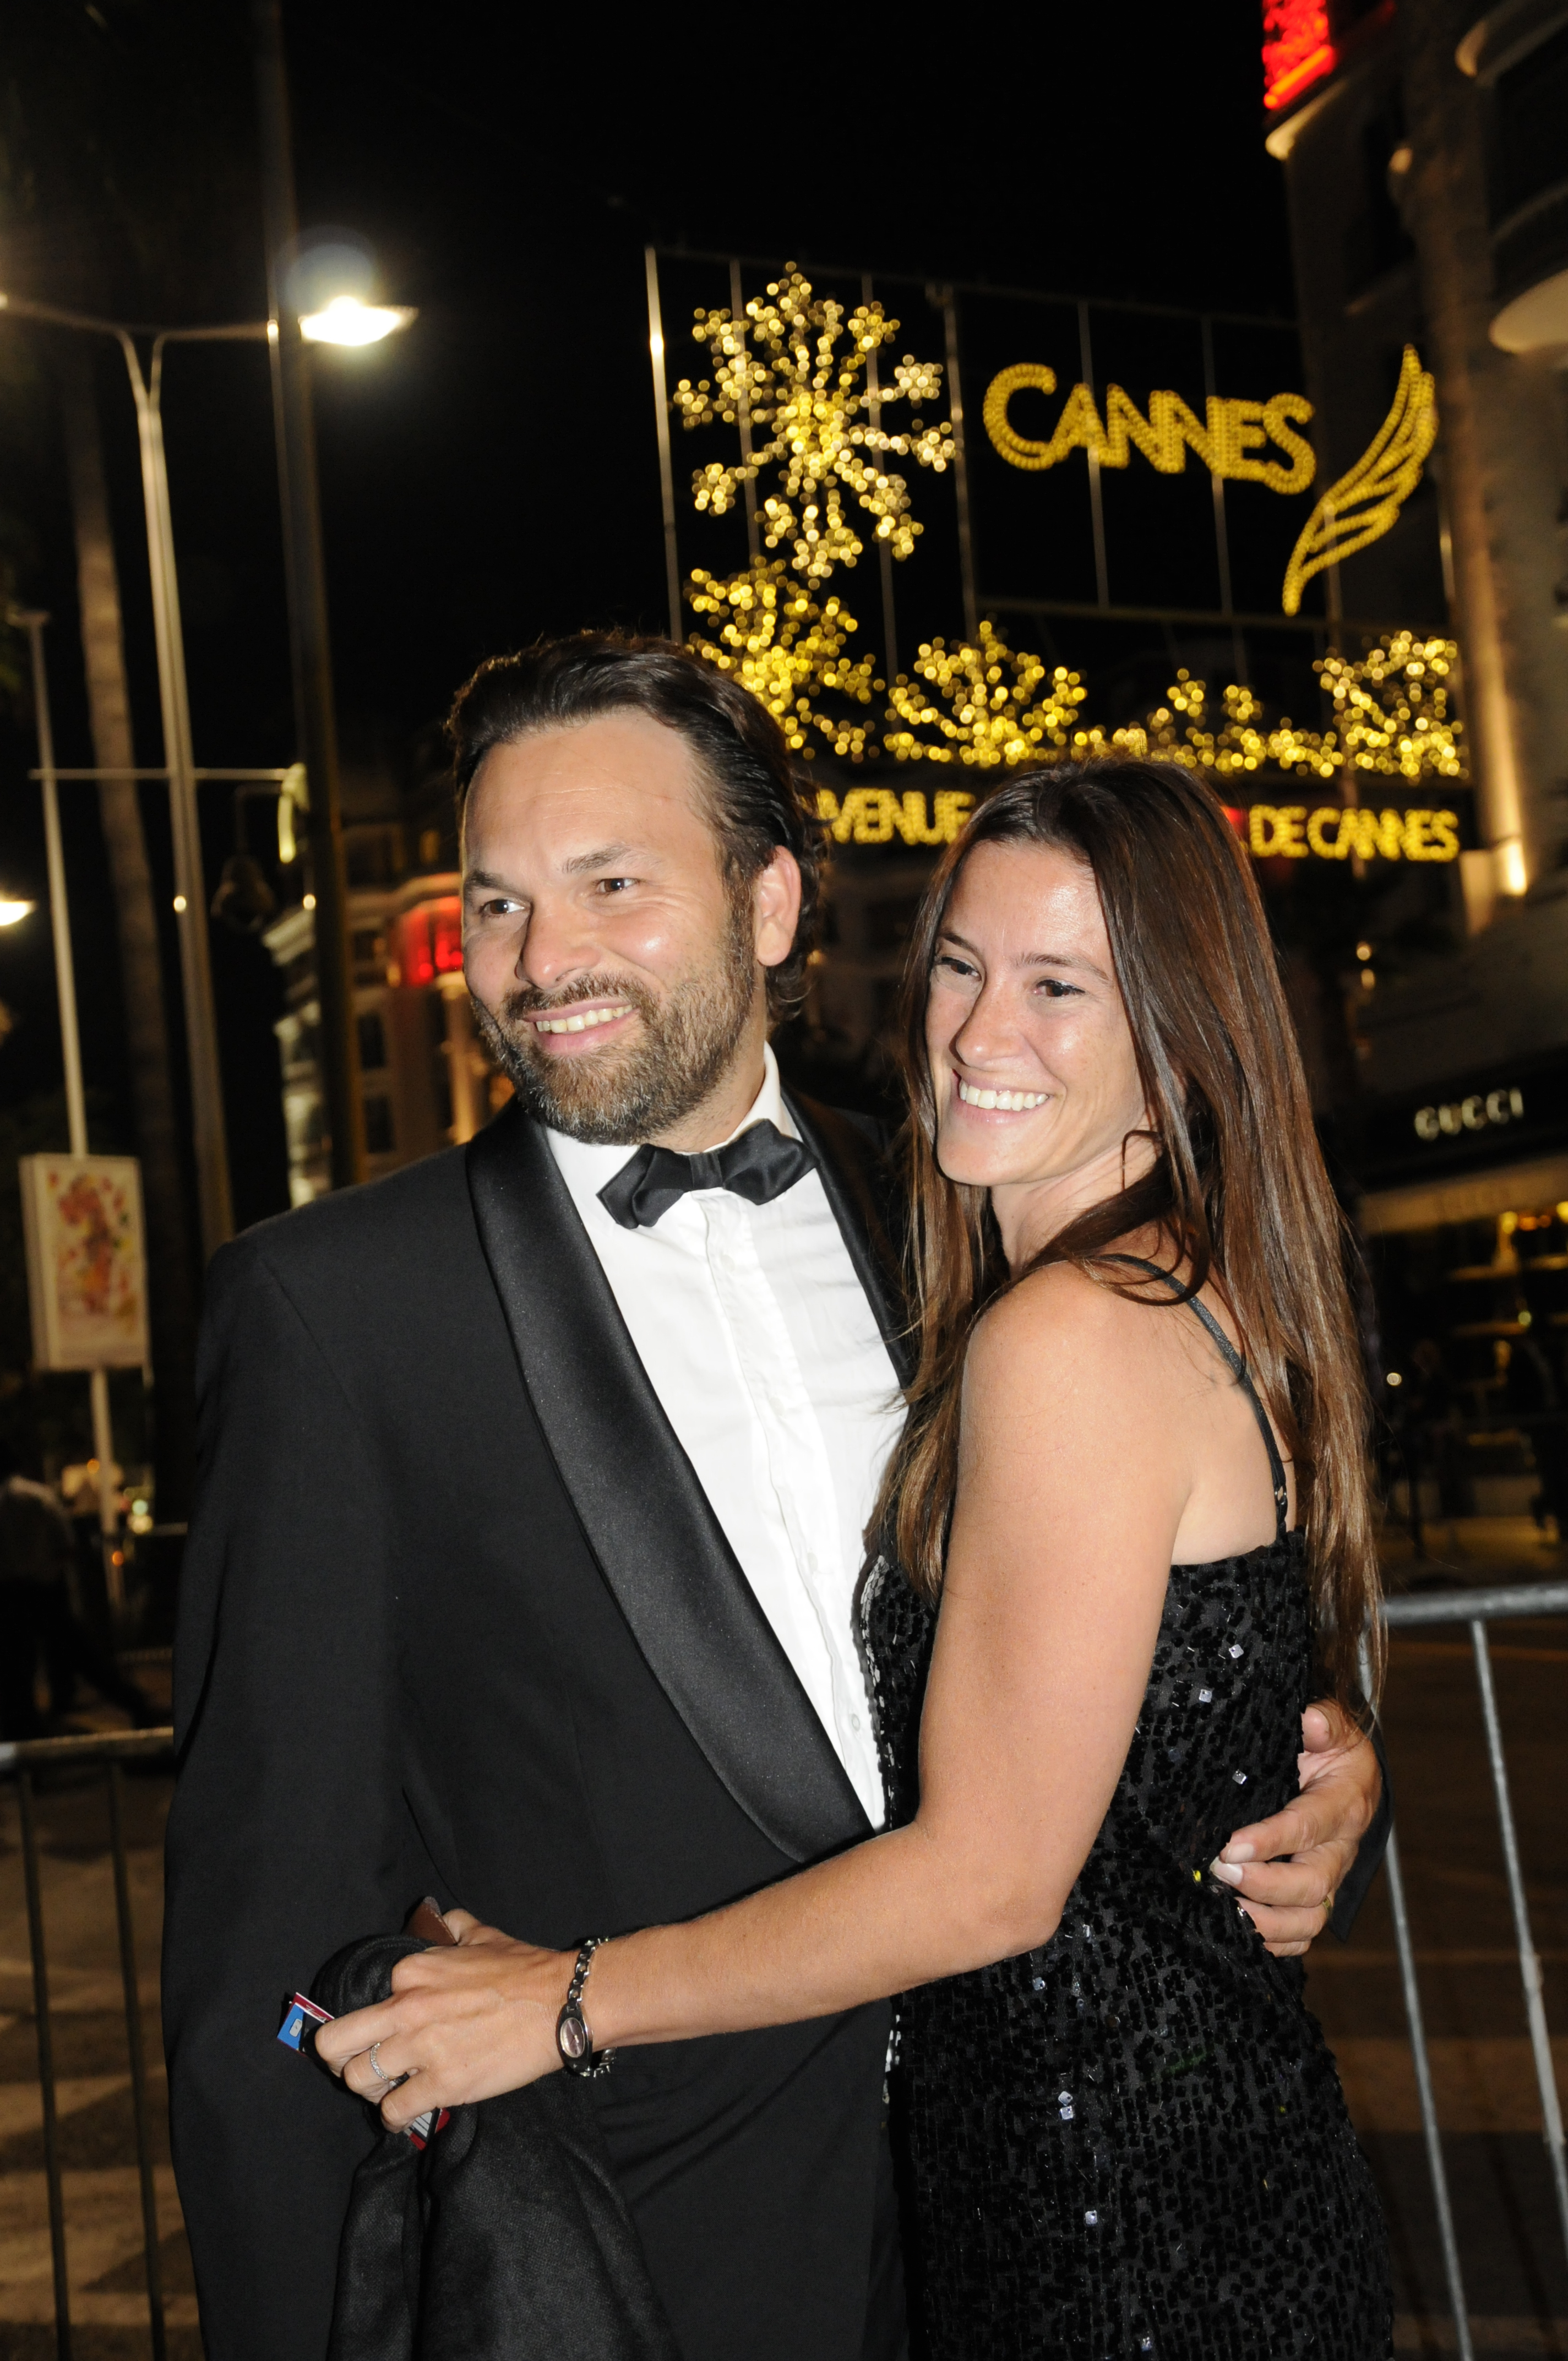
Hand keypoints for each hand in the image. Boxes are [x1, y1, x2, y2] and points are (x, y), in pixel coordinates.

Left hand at [312, 1912, 573, 2130]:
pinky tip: (407, 2113)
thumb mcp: (483, 1934)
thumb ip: (453, 1927)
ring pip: (358, 2081)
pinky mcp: (441, 2084)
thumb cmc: (526, 1970)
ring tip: (389, 2091)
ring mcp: (421, 2049)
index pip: (362, 2002)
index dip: (372, 2022)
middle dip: (338, 2059)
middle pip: (335, 2044)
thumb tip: (439, 1920)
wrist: (561, 2004)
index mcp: (411, 1971)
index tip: (386, 2033)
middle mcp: (406, 2008)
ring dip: (370, 2091)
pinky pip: (393, 2112)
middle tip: (357, 2066)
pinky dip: (395, 2118)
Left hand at [1209, 1700, 1380, 1958]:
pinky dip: (1275, 1942)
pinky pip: (1303, 1933)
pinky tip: (1239, 1932)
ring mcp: (1329, 1877)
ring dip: (1268, 1922)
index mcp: (1345, 1804)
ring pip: (1310, 1918)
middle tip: (1220, 1873)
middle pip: (1313, 1884)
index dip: (1272, 1841)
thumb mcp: (1331, 1724)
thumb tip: (1310, 1720)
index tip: (1232, 1847)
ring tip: (1226, 1911)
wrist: (1348, 1773)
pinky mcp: (1316, 1896)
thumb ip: (1323, 1721)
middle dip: (1265, 1885)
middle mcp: (1341, 1848)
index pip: (1309, 1827)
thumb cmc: (1329, 1746)